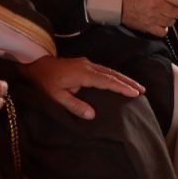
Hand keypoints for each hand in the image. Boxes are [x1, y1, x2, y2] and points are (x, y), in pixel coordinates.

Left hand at [21, 56, 144, 119]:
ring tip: (136, 86)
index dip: (122, 87)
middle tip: (142, 90)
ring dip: (123, 78)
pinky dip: (114, 76)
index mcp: (83, 74)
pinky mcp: (84, 64)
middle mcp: (88, 66)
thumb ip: (74, 105)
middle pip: (112, 74)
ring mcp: (86, 63)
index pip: (107, 81)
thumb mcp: (56, 97)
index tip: (135, 93)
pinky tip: (119, 81)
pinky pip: (104, 70)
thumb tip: (92, 115)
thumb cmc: (45, 82)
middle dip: (128, 82)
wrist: (35, 64)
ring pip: (109, 71)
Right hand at [122, 0, 177, 36]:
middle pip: (177, 12)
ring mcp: (154, 18)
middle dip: (176, 10)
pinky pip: (163, 32)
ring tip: (163, 14)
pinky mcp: (148, 28)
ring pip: (172, 22)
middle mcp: (158, 6)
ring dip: (169, 18)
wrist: (117, 3)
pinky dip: (163, 28)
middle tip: (170, 7)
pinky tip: (159, 23)